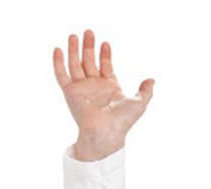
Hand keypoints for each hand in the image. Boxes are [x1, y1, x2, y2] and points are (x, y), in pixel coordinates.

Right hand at [53, 29, 153, 157]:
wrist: (106, 132)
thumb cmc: (123, 122)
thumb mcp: (139, 103)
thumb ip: (146, 91)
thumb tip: (152, 80)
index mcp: (109, 87)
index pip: (105, 66)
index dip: (105, 54)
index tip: (105, 43)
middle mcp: (94, 86)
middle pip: (89, 61)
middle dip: (89, 46)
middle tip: (89, 32)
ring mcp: (81, 88)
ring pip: (75, 64)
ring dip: (74, 50)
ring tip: (74, 35)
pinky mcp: (70, 92)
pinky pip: (61, 75)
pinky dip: (58, 62)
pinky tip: (58, 49)